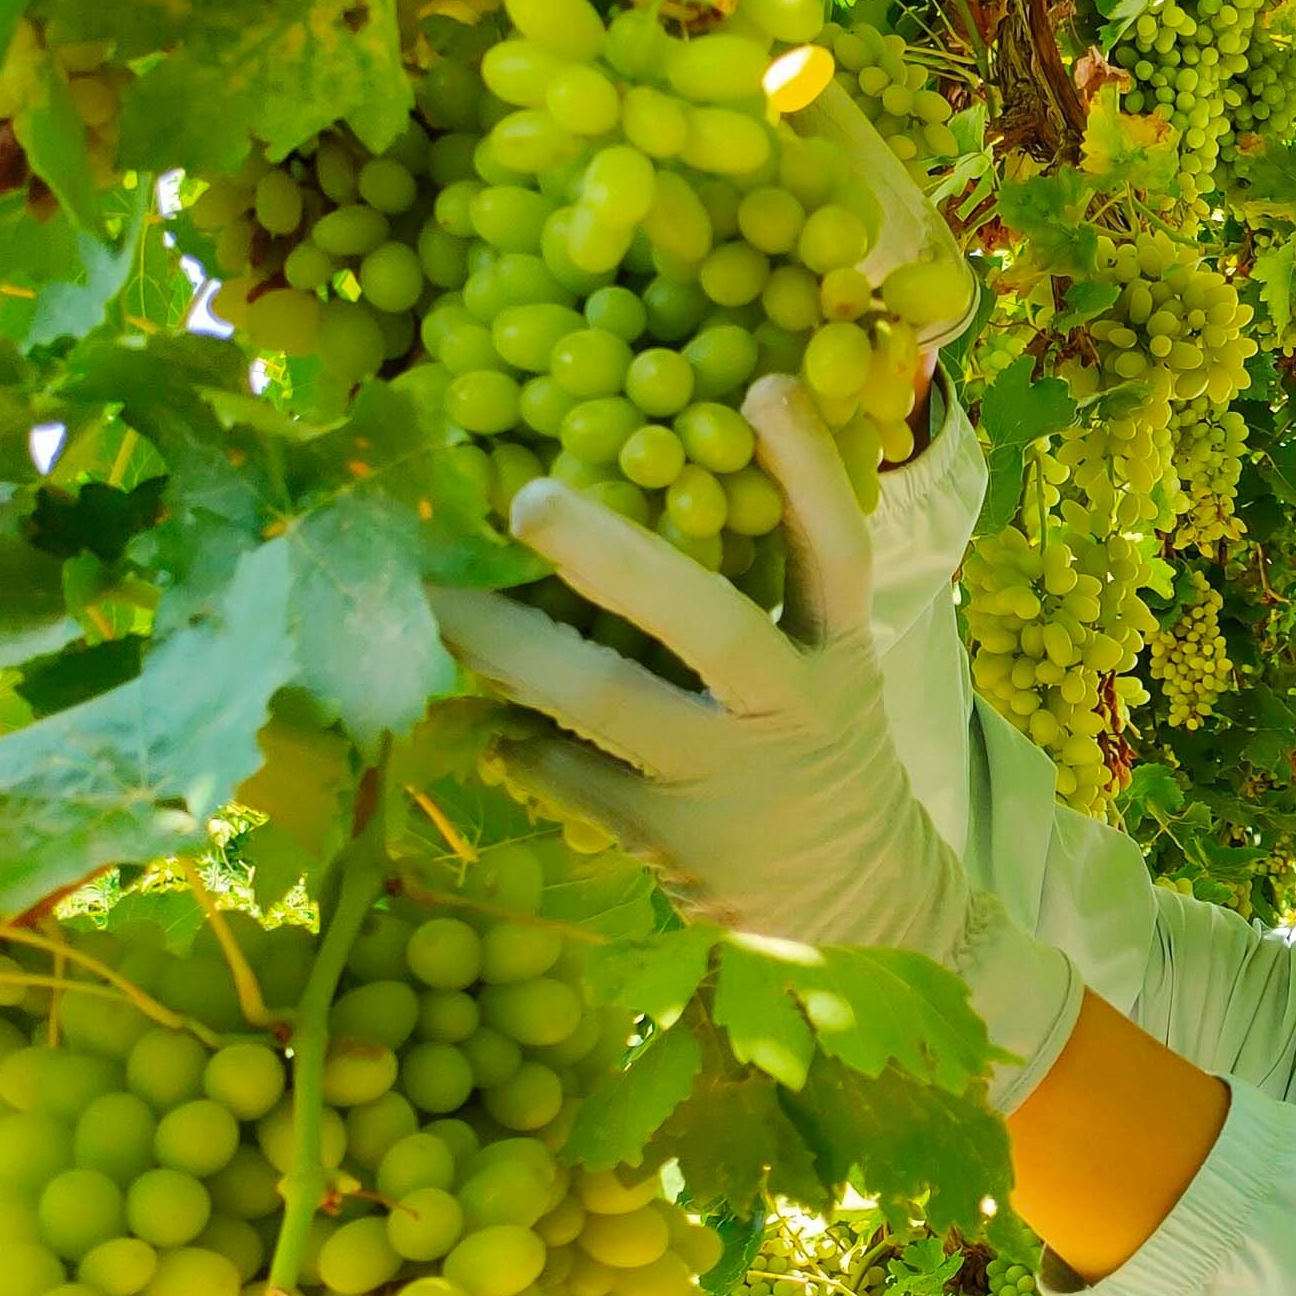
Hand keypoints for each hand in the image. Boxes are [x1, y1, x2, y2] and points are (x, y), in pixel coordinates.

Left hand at [432, 381, 1084, 1108]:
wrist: (858, 912)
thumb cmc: (824, 762)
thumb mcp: (826, 680)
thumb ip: (769, 605)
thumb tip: (649, 502)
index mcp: (836, 658)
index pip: (835, 553)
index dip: (806, 470)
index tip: (764, 383)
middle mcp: (788, 709)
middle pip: (707, 623)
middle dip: (614, 558)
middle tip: (524, 499)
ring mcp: (725, 779)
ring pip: (607, 704)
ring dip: (510, 648)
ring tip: (438, 602)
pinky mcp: (670, 841)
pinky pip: (572, 776)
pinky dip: (519, 746)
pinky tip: (479, 726)